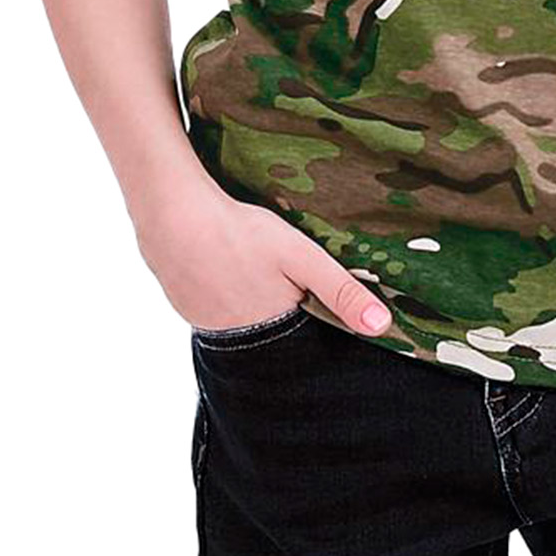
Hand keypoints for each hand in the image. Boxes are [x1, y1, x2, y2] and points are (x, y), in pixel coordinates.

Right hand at [131, 174, 393, 337]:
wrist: (172, 216)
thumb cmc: (240, 233)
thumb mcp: (301, 256)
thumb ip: (340, 290)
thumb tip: (383, 327)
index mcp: (273, 329)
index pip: (304, 338)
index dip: (313, 318)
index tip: (317, 298)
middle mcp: (238, 339)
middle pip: (273, 329)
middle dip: (283, 310)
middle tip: (280, 275)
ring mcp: (206, 322)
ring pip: (242, 317)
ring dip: (252, 299)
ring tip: (253, 269)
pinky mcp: (184, 304)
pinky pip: (214, 305)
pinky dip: (223, 290)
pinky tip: (224, 264)